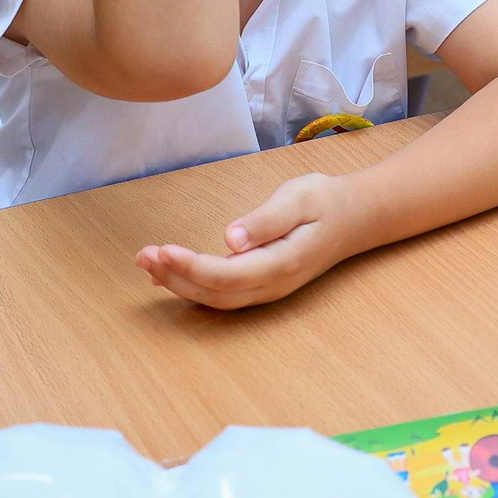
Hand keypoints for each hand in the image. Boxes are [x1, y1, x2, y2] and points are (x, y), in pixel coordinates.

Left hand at [137, 173, 357, 308]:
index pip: (227, 274)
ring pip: (216, 299)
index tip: (161, 249)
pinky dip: (193, 287)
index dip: (190, 267)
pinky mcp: (262, 285)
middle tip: (142, 255)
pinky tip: (169, 274)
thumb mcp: (300, 198)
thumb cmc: (326, 202)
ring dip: (179, 284)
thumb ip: (266, 220)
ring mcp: (268, 289)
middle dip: (175, 277)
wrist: (355, 219)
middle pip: (215, 294)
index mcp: (282, 262)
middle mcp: (273, 284)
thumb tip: (230, 239)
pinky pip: (223, 294)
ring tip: (147, 264)